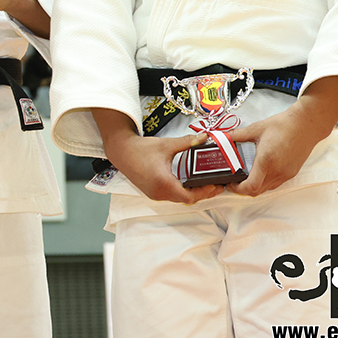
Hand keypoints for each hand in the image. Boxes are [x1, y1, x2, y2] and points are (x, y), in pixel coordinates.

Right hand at [94, 109, 223, 203]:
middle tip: (215, 185)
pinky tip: (188, 184)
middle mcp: (159, 192)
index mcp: (163, 182)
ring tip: (204, 184)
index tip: (215, 185)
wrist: (121, 150)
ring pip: (179, 199)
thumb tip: (203, 138)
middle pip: (186, 199)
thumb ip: (187, 142)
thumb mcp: (167, 145)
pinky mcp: (152, 193)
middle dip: (202, 193)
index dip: (205, 192)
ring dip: (192, 194)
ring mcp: (155, 194)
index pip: (190, 196)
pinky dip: (182, 192)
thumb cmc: (140, 149)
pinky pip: (171, 196)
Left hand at [226, 107, 328, 196]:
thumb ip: (238, 135)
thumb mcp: (256, 129)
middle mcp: (277, 171)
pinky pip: (275, 184)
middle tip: (234, 181)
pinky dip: (265, 183)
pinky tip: (260, 173)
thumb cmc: (284, 125)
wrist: (306, 125)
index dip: (238, 189)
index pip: (251, 186)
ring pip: (266, 189)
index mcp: (266, 160)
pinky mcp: (291, 173)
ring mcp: (285, 174)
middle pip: (257, 192)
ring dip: (254, 187)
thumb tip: (225, 137)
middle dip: (243, 190)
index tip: (230, 184)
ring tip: (245, 177)